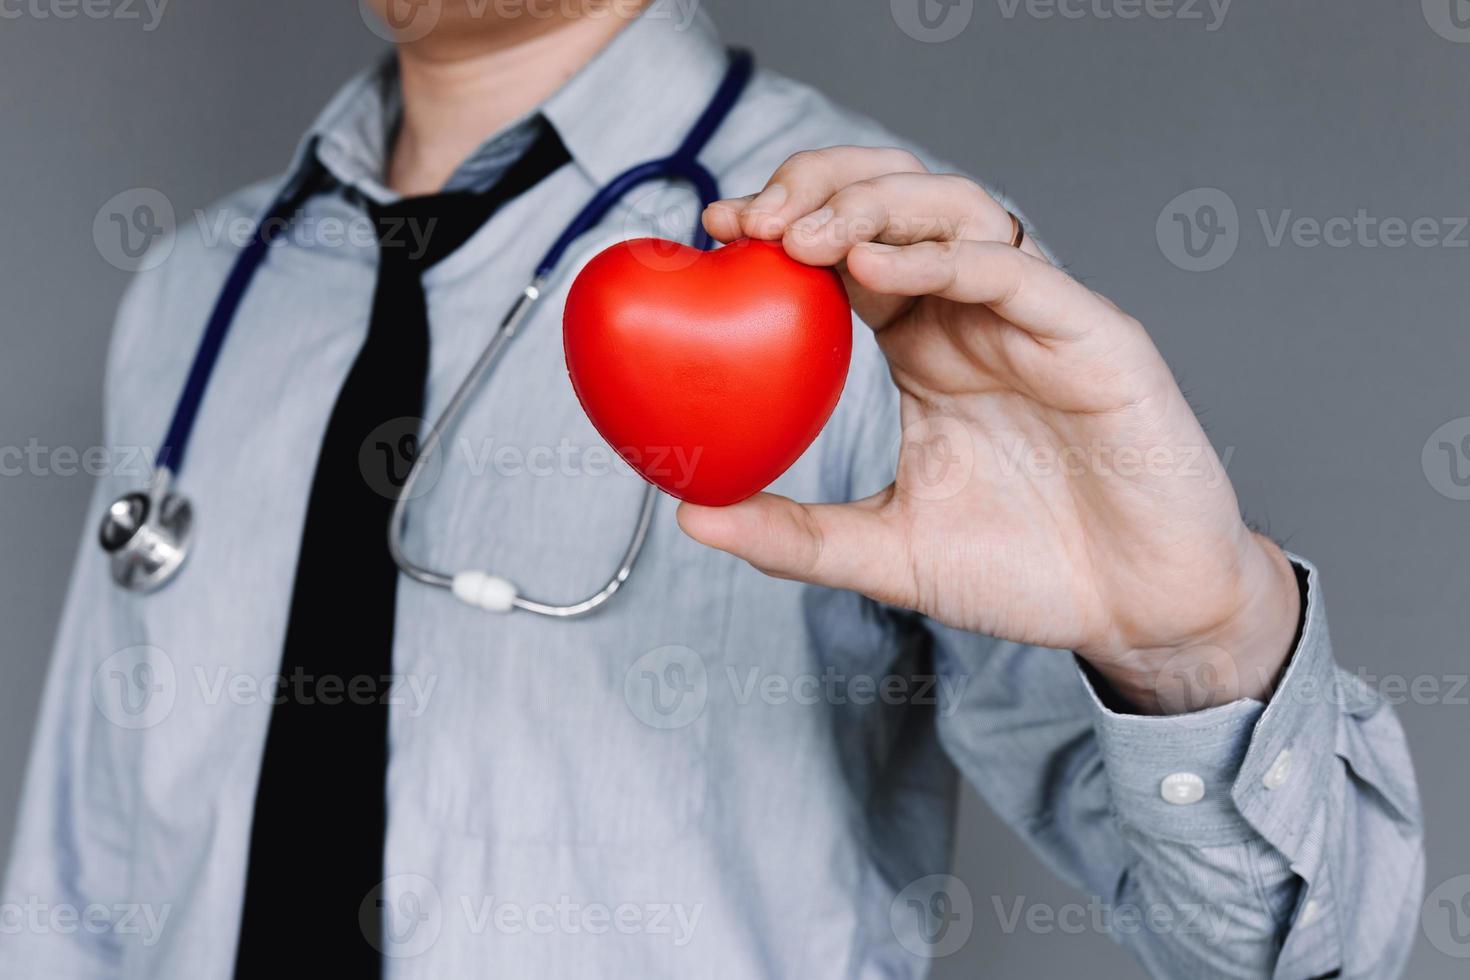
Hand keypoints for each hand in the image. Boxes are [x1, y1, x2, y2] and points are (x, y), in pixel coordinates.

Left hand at [678, 146, 1300, 712]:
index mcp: (924, 349)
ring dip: (871, 205)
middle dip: (817, 189)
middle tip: (749, 220)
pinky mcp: (1093, 334)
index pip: (844, 256)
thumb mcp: (886, 552)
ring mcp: (1033, 319)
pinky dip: (940, 258)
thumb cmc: (1025, 573)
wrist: (1137, 612)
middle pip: (893, 205)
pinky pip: (1012, 271)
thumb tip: (689, 515)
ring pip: (953, 211)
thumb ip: (793, 535)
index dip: (781, 228)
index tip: (713, 233)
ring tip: (803, 236)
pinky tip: (875, 269)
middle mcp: (973, 317)